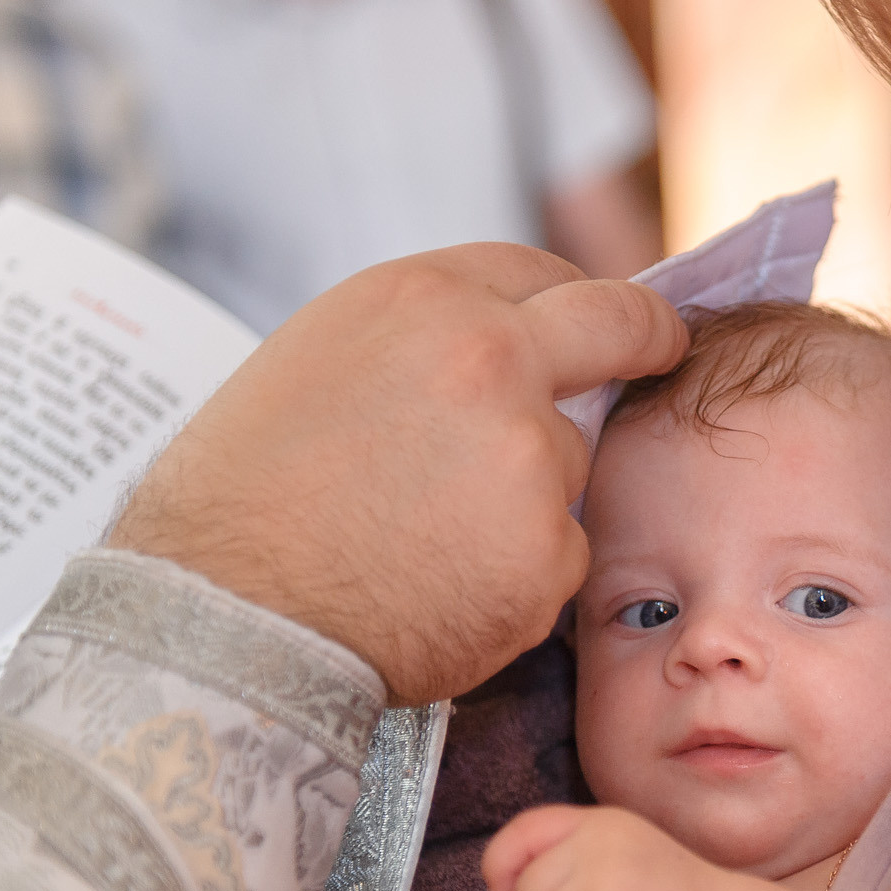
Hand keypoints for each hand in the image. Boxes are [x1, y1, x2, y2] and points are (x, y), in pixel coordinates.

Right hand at [108, 247, 685, 704]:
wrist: (226, 618)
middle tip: (664, 344)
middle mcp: (493, 359)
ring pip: (567, 466)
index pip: (538, 272)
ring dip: (524, 499)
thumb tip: (502, 352)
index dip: (569, 300)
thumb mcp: (316, 367)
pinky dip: (515, 578)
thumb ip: (421, 349)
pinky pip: (556, 556)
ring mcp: (530, 455)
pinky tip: (438, 592)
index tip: (603, 316)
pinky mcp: (550, 549)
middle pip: (616, 325)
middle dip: (649, 331)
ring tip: (419, 541)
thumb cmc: (241, 503)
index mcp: (423, 301)